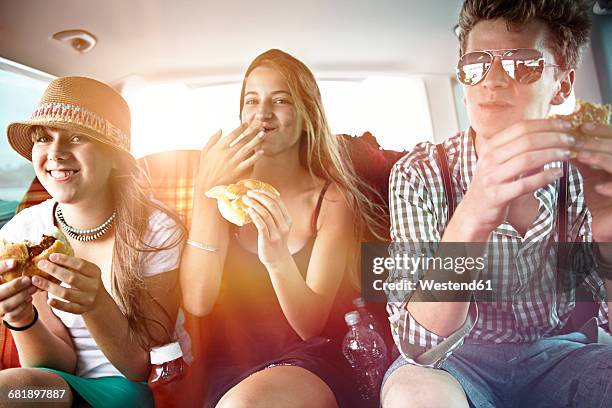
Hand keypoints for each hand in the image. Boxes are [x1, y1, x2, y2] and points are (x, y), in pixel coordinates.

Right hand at [0, 260, 36, 325]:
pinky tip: (30, 297)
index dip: (1, 268)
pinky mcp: (5, 317)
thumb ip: (11, 268)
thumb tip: (21, 250)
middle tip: (28, 279)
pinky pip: (13, 314)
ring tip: (33, 287)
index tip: (15, 262)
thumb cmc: (11, 285)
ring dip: (22, 295)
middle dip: (14, 285)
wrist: (13, 305)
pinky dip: (23, 306)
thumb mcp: (9, 276)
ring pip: (6, 305)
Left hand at [32, 253, 104, 314]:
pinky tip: (48, 300)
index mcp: (95, 272)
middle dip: (54, 270)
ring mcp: (88, 299)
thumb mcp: (86, 272)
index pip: (80, 265)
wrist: (98, 301)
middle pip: (71, 278)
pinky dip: (58, 304)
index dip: (65, 260)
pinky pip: (68, 308)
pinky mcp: (82, 310)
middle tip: (40, 264)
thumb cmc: (86, 281)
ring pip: (66, 293)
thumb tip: (51, 257)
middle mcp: (93, 285)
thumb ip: (73, 266)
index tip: (51, 256)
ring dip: (49, 286)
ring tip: (35, 279)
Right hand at [196, 115, 265, 192]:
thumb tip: (220, 129)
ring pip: (247, 149)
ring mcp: (233, 162)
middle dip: (252, 132)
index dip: (240, 128)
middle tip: (260, 126)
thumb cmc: (205, 168)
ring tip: (263, 134)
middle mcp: (227, 153)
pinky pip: (248, 162)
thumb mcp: (205, 152)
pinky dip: (255, 157)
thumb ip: (212, 139)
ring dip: (256, 141)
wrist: (207, 185)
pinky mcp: (237, 171)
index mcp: (219, 147)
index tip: (247, 124)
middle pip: (242, 140)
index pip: (232, 135)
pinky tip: (262, 151)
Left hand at [243, 189, 291, 266]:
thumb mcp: (280, 227)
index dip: (266, 193)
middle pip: (272, 205)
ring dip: (255, 204)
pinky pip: (261, 225)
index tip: (256, 190)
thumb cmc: (276, 241)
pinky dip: (255, 216)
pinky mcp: (268, 240)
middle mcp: (284, 225)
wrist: (278, 260)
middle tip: (249, 193)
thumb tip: (262, 200)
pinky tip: (249, 211)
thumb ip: (275, 215)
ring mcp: (276, 233)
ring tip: (246, 200)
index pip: (278, 201)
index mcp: (287, 219)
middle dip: (259, 196)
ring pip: (266, 214)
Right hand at [460, 119, 574, 235]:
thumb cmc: (493, 185)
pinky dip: (545, 177)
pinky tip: (558, 174)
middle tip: (571, 140)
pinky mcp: (497, 196)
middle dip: (553, 138)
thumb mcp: (500, 162)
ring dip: (552, 155)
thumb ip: (518, 149)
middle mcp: (489, 160)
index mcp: (490, 147)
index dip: (546, 124)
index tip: (566, 126)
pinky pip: (525, 184)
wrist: (473, 212)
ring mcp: (492, 178)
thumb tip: (550, 134)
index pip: (521, 128)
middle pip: (526, 141)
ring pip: (526, 160)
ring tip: (568, 154)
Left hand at [572, 122, 611, 241]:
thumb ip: (584, 158)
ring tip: (583, 156)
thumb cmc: (603, 200)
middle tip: (577, 139)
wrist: (608, 226)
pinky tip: (598, 187)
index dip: (602, 130)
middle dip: (598, 143)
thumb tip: (563, 140)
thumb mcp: (593, 175)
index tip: (582, 126)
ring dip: (602, 159)